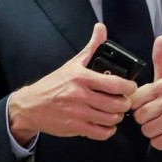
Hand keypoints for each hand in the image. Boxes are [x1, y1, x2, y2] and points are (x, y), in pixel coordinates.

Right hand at [9, 23, 134, 142]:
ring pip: (111, 119)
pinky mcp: (74, 127)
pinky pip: (101, 133)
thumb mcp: (73, 64)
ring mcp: (77, 113)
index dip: (129, 87)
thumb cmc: (54, 84)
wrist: (30, 105)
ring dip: (117, 117)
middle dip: (125, 104)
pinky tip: (106, 124)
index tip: (130, 87)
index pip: (116, 83)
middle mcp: (80, 95)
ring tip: (115, 112)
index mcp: (82, 77)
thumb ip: (91, 47)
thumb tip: (101, 28)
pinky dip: (108, 130)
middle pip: (117, 104)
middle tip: (124, 101)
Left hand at [129, 35, 161, 150]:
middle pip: (139, 117)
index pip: (134, 100)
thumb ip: (161, 60)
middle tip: (160, 117)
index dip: (140, 106)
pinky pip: (158, 142)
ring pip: (147, 131)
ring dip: (154, 132)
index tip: (152, 105)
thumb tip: (161, 38)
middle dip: (147, 121)